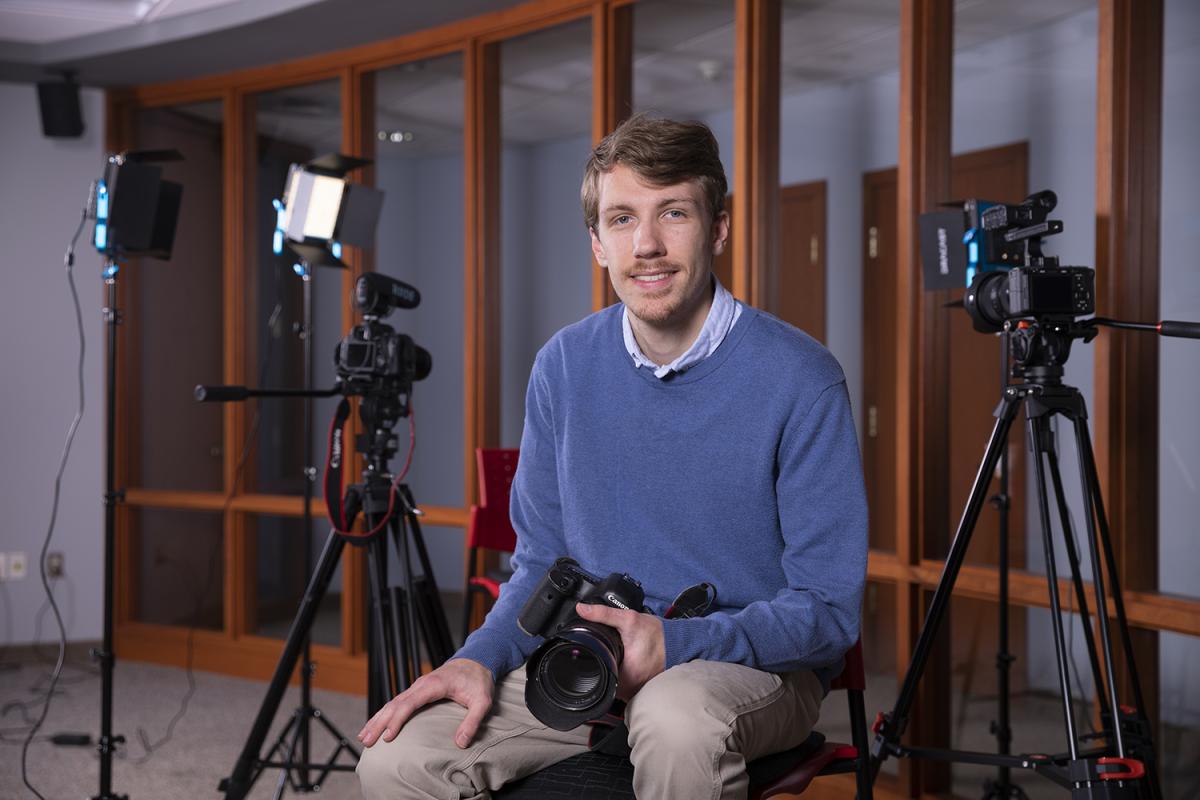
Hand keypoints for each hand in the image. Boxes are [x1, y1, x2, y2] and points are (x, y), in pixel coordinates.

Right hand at [357, 658, 493, 748]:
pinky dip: (384, 714)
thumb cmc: (479, 681)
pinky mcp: (418, 691)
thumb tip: (461, 744)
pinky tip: (376, 725)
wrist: (477, 661)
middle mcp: (421, 684)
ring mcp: (418, 686)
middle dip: (379, 723)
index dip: (397, 720)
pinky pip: (397, 702)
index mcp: (434, 685)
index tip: (388, 737)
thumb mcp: (482, 701)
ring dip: (377, 719)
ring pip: (392, 703)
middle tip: (366, 741)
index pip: (409, 704)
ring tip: (363, 736)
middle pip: (395, 704)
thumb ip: (473, 722)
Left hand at [574, 602, 665, 700]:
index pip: (597, 679)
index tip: (587, 658)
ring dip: (610, 673)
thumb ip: (603, 614)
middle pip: (603, 684)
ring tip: (613, 658)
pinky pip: (624, 686)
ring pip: (613, 686)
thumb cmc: (657, 634)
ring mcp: (636, 690)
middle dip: (599, 668)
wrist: (677, 641)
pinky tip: (622, 664)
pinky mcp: (640, 688)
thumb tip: (582, 609)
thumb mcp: (629, 619)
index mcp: (626, 676)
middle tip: (604, 653)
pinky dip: (620, 675)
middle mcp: (631, 688)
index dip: (589, 667)